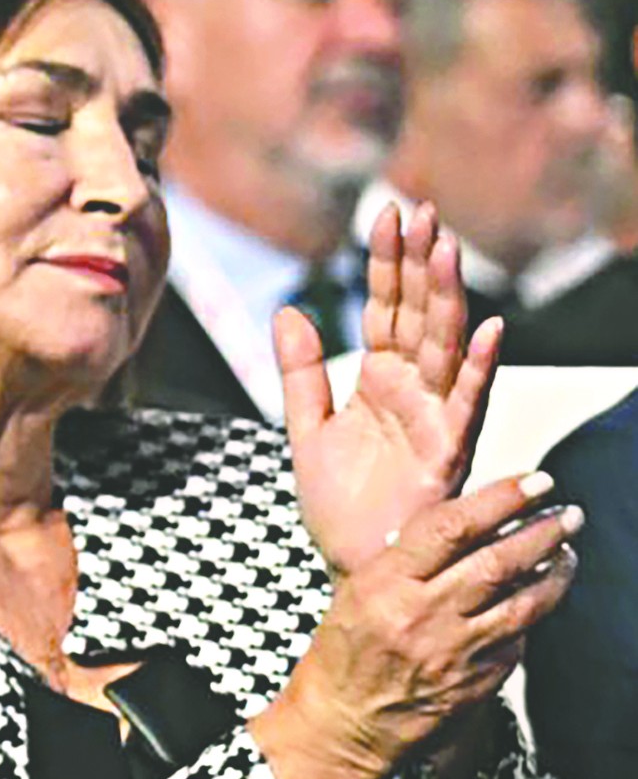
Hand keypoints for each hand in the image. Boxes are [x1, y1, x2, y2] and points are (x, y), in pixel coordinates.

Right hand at [263, 469, 578, 778]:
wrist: (342, 726)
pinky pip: (518, 642)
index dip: (501, 498)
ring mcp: (456, 652)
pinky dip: (530, 618)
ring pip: (525, 601)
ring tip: (567, 553)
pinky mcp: (479, 683)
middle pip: (500, 560)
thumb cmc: (343, 655)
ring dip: (555, 572)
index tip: (534, 482)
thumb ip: (405, 560)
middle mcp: (423, 614)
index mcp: (385, 584)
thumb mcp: (358, 593)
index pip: (452, 526)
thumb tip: (461, 524)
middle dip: (543, 530)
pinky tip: (535, 604)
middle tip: (568, 513)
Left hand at [285, 199, 494, 572]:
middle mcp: (414, 391)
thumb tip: (289, 310)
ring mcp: (435, 418)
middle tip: (423, 211)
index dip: (385, 263)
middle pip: (417, 315)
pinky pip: (468, 404)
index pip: (384, 308)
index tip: (387, 214)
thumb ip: (301, 373)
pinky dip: (479, 368)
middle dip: (420, 264)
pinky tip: (489, 330)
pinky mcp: (448, 452)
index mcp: (380, 381)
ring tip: (449, 250)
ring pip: (443, 347)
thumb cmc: (343, 506)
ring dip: (447, 300)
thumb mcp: (308, 430)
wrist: (359, 567)